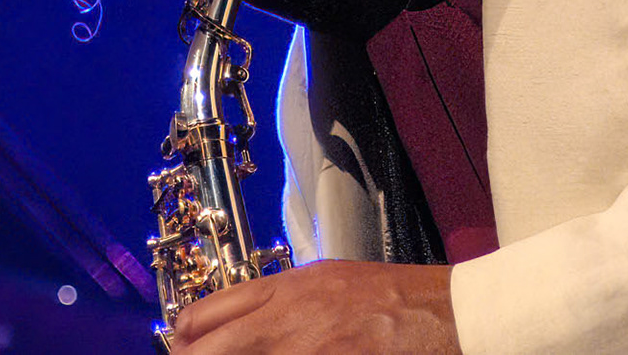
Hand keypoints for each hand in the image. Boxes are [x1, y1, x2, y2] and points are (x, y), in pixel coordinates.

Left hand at [168, 260, 460, 353]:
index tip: (182, 347)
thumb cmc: (393, 299)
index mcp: (283, 292)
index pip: (203, 316)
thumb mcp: (325, 280)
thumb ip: (279, 300)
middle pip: (203, 353)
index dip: (183, 338)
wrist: (446, 316)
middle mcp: (284, 325)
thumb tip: (241, 323)